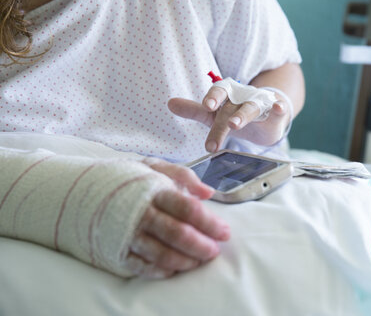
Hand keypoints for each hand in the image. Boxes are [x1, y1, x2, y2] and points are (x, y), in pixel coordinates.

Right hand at [125, 158, 229, 278]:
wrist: (79, 190)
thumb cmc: (125, 179)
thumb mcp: (152, 166)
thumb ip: (183, 174)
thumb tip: (208, 192)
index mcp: (153, 190)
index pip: (188, 208)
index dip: (210, 222)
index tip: (224, 231)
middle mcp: (140, 212)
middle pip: (178, 233)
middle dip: (201, 245)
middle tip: (214, 251)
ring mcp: (127, 233)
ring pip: (162, 253)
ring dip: (184, 260)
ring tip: (198, 261)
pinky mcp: (116, 249)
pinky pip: (141, 266)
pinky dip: (160, 270)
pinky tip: (174, 270)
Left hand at [168, 86, 289, 152]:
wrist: (266, 115)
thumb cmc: (236, 113)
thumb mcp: (214, 113)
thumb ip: (194, 110)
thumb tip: (170, 103)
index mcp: (227, 95)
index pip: (218, 93)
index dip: (212, 98)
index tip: (206, 106)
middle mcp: (242, 97)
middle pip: (230, 109)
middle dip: (221, 125)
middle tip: (212, 142)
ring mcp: (260, 103)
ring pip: (251, 108)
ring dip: (244, 115)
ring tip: (236, 124)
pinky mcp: (275, 112)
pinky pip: (278, 108)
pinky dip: (279, 108)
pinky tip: (279, 108)